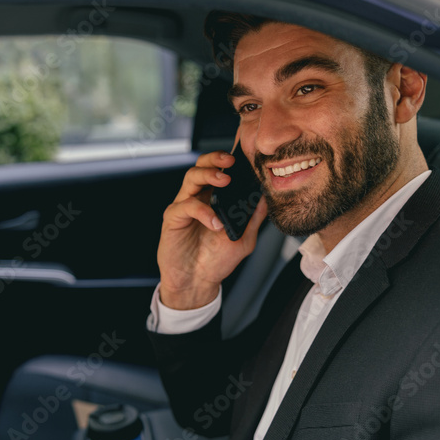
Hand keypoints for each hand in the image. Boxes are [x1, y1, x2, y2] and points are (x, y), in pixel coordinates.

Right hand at [157, 150, 267, 309]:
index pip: (220, 170)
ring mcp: (185, 206)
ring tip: (225, 181)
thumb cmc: (216, 261)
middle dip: (216, 158)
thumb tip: (265, 197)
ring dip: (208, 174)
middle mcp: (199, 198)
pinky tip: (214, 223)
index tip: (245, 157)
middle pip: (202, 165)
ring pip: (191, 177)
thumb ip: (253, 218)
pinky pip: (186, 206)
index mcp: (215, 198)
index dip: (229, 160)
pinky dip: (203, 212)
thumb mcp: (244, 239)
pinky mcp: (173, 218)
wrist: (197, 282)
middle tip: (231, 162)